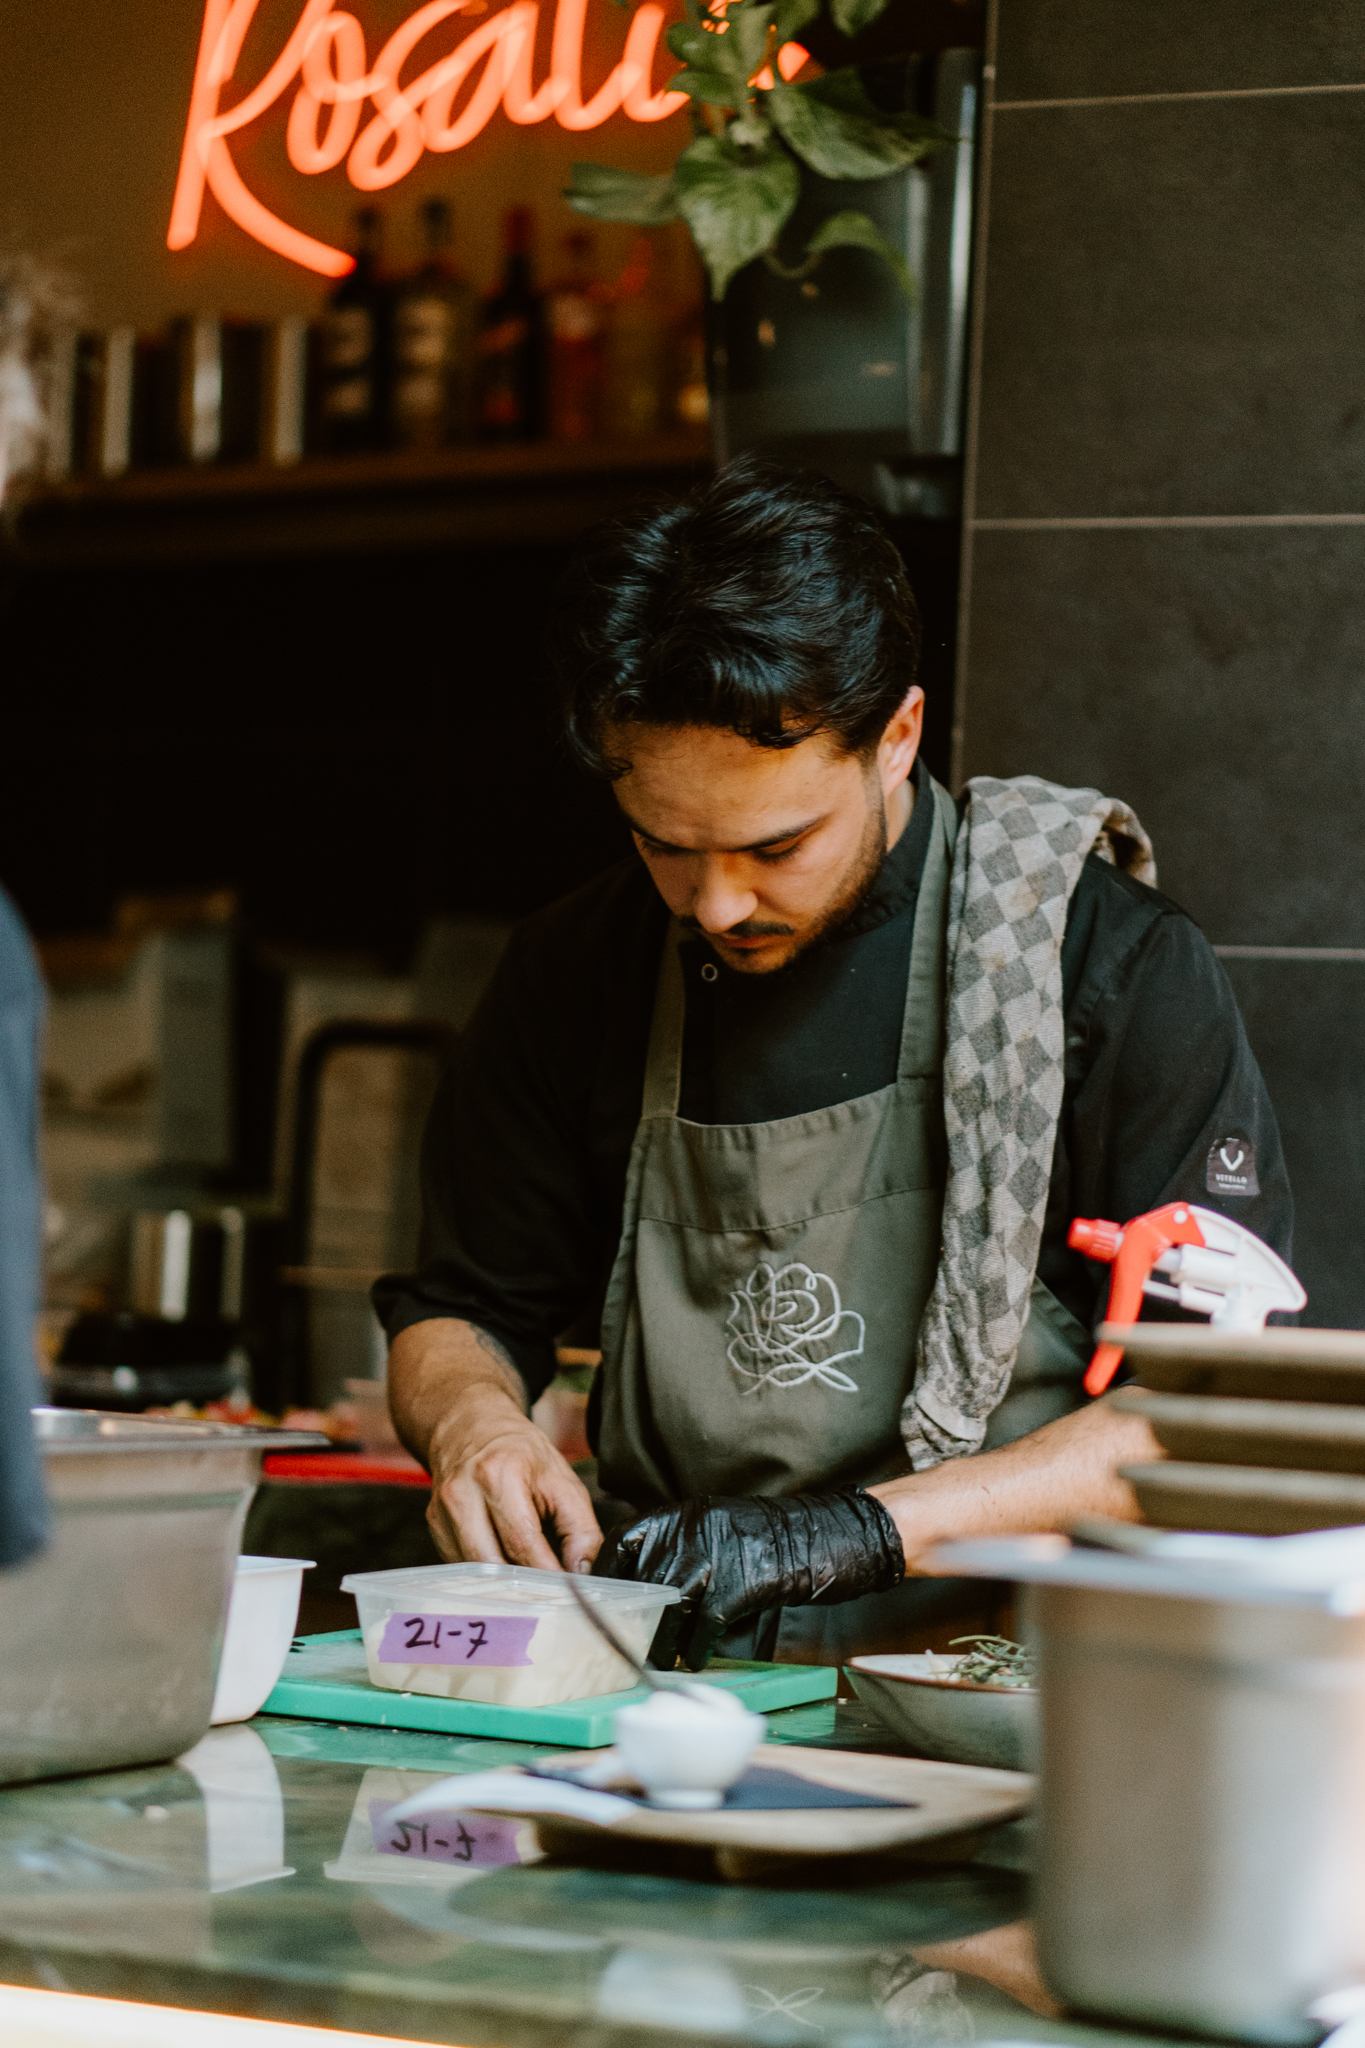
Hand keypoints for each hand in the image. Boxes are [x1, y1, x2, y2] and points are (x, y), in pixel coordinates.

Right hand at [424, 1380, 601, 1573]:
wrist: (470, 1424)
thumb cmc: (520, 1452)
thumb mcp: (562, 1479)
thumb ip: (580, 1528)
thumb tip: (582, 1572)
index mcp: (499, 1475)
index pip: (523, 1544)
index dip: (549, 1575)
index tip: (568, 1592)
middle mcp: (463, 1493)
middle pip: (493, 1564)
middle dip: (525, 1585)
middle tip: (550, 1593)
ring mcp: (443, 1511)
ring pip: (475, 1572)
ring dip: (504, 1583)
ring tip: (529, 1582)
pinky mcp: (434, 1525)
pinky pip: (462, 1565)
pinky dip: (486, 1573)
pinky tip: (504, 1564)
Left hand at [594, 1487, 903, 1669]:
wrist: (824, 1534)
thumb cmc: (770, 1536)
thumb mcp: (717, 1526)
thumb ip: (681, 1546)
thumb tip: (647, 1584)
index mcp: (682, 1515)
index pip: (623, 1542)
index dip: (607, 1575)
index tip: (601, 1602)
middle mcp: (689, 1534)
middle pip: (642, 1584)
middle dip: (634, 1618)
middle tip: (627, 1643)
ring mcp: (712, 1561)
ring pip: (667, 1611)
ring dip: (660, 1642)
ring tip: (657, 1661)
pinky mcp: (736, 1589)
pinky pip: (702, 1629)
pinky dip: (695, 1650)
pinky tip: (694, 1660)